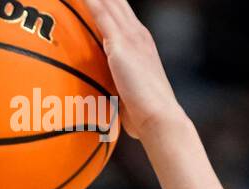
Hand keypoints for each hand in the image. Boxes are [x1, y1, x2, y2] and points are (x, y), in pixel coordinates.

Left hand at [85, 0, 182, 139]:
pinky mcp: (121, 44)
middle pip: (116, 2)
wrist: (158, 117)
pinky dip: (91, 2)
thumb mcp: (126, 96)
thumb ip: (114, 90)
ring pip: (110, 3)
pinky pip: (102, 14)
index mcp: (140, 43)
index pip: (122, 14)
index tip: (93, 0)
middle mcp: (137, 34)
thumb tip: (101, 105)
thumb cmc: (143, 116)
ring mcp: (131, 36)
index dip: (110, 2)